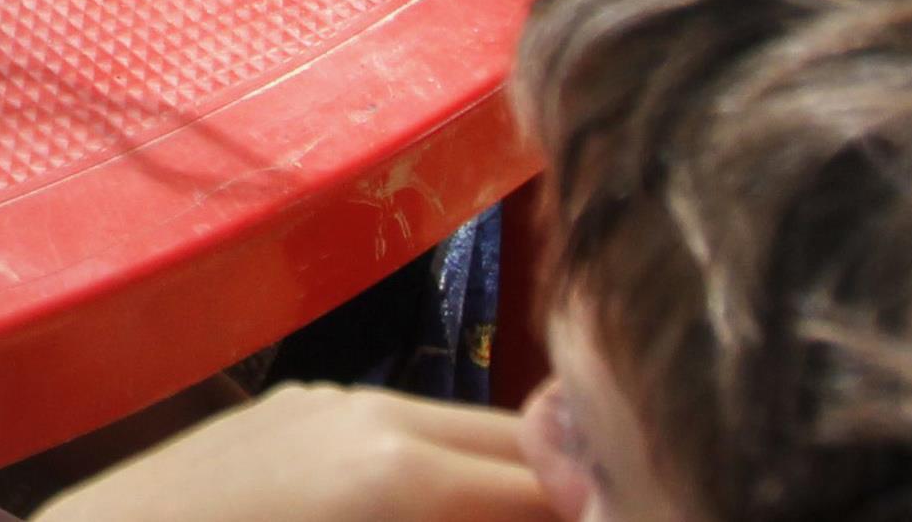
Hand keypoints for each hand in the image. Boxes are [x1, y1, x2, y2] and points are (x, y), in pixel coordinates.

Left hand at [37, 387, 557, 521]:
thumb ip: (468, 519)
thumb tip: (554, 507)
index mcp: (403, 476)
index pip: (551, 488)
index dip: (595, 507)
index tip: (620, 509)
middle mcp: (374, 417)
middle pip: (523, 444)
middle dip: (560, 490)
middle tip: (581, 512)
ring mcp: (328, 401)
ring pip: (462, 428)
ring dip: (504, 475)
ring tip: (514, 511)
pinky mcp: (292, 405)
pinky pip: (399, 424)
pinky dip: (440, 463)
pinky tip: (432, 503)